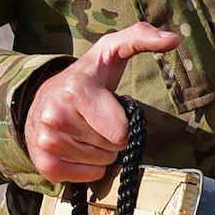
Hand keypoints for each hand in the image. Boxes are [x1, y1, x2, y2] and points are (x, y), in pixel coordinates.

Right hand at [23, 23, 179, 181]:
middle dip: (112, 137)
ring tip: (87, 130)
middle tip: (98, 120)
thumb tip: (173, 39)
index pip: (121, 132)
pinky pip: (86, 177)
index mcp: (75, 90)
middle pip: (112, 149)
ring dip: (100, 150)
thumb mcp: (111, 50)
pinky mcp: (44, 164)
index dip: (125, 123)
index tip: (112, 108)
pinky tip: (78, 146)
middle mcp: (56, 116)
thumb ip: (141, 37)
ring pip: (100, 164)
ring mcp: (47, 141)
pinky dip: (88, 167)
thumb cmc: (87, 76)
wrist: (41, 98)